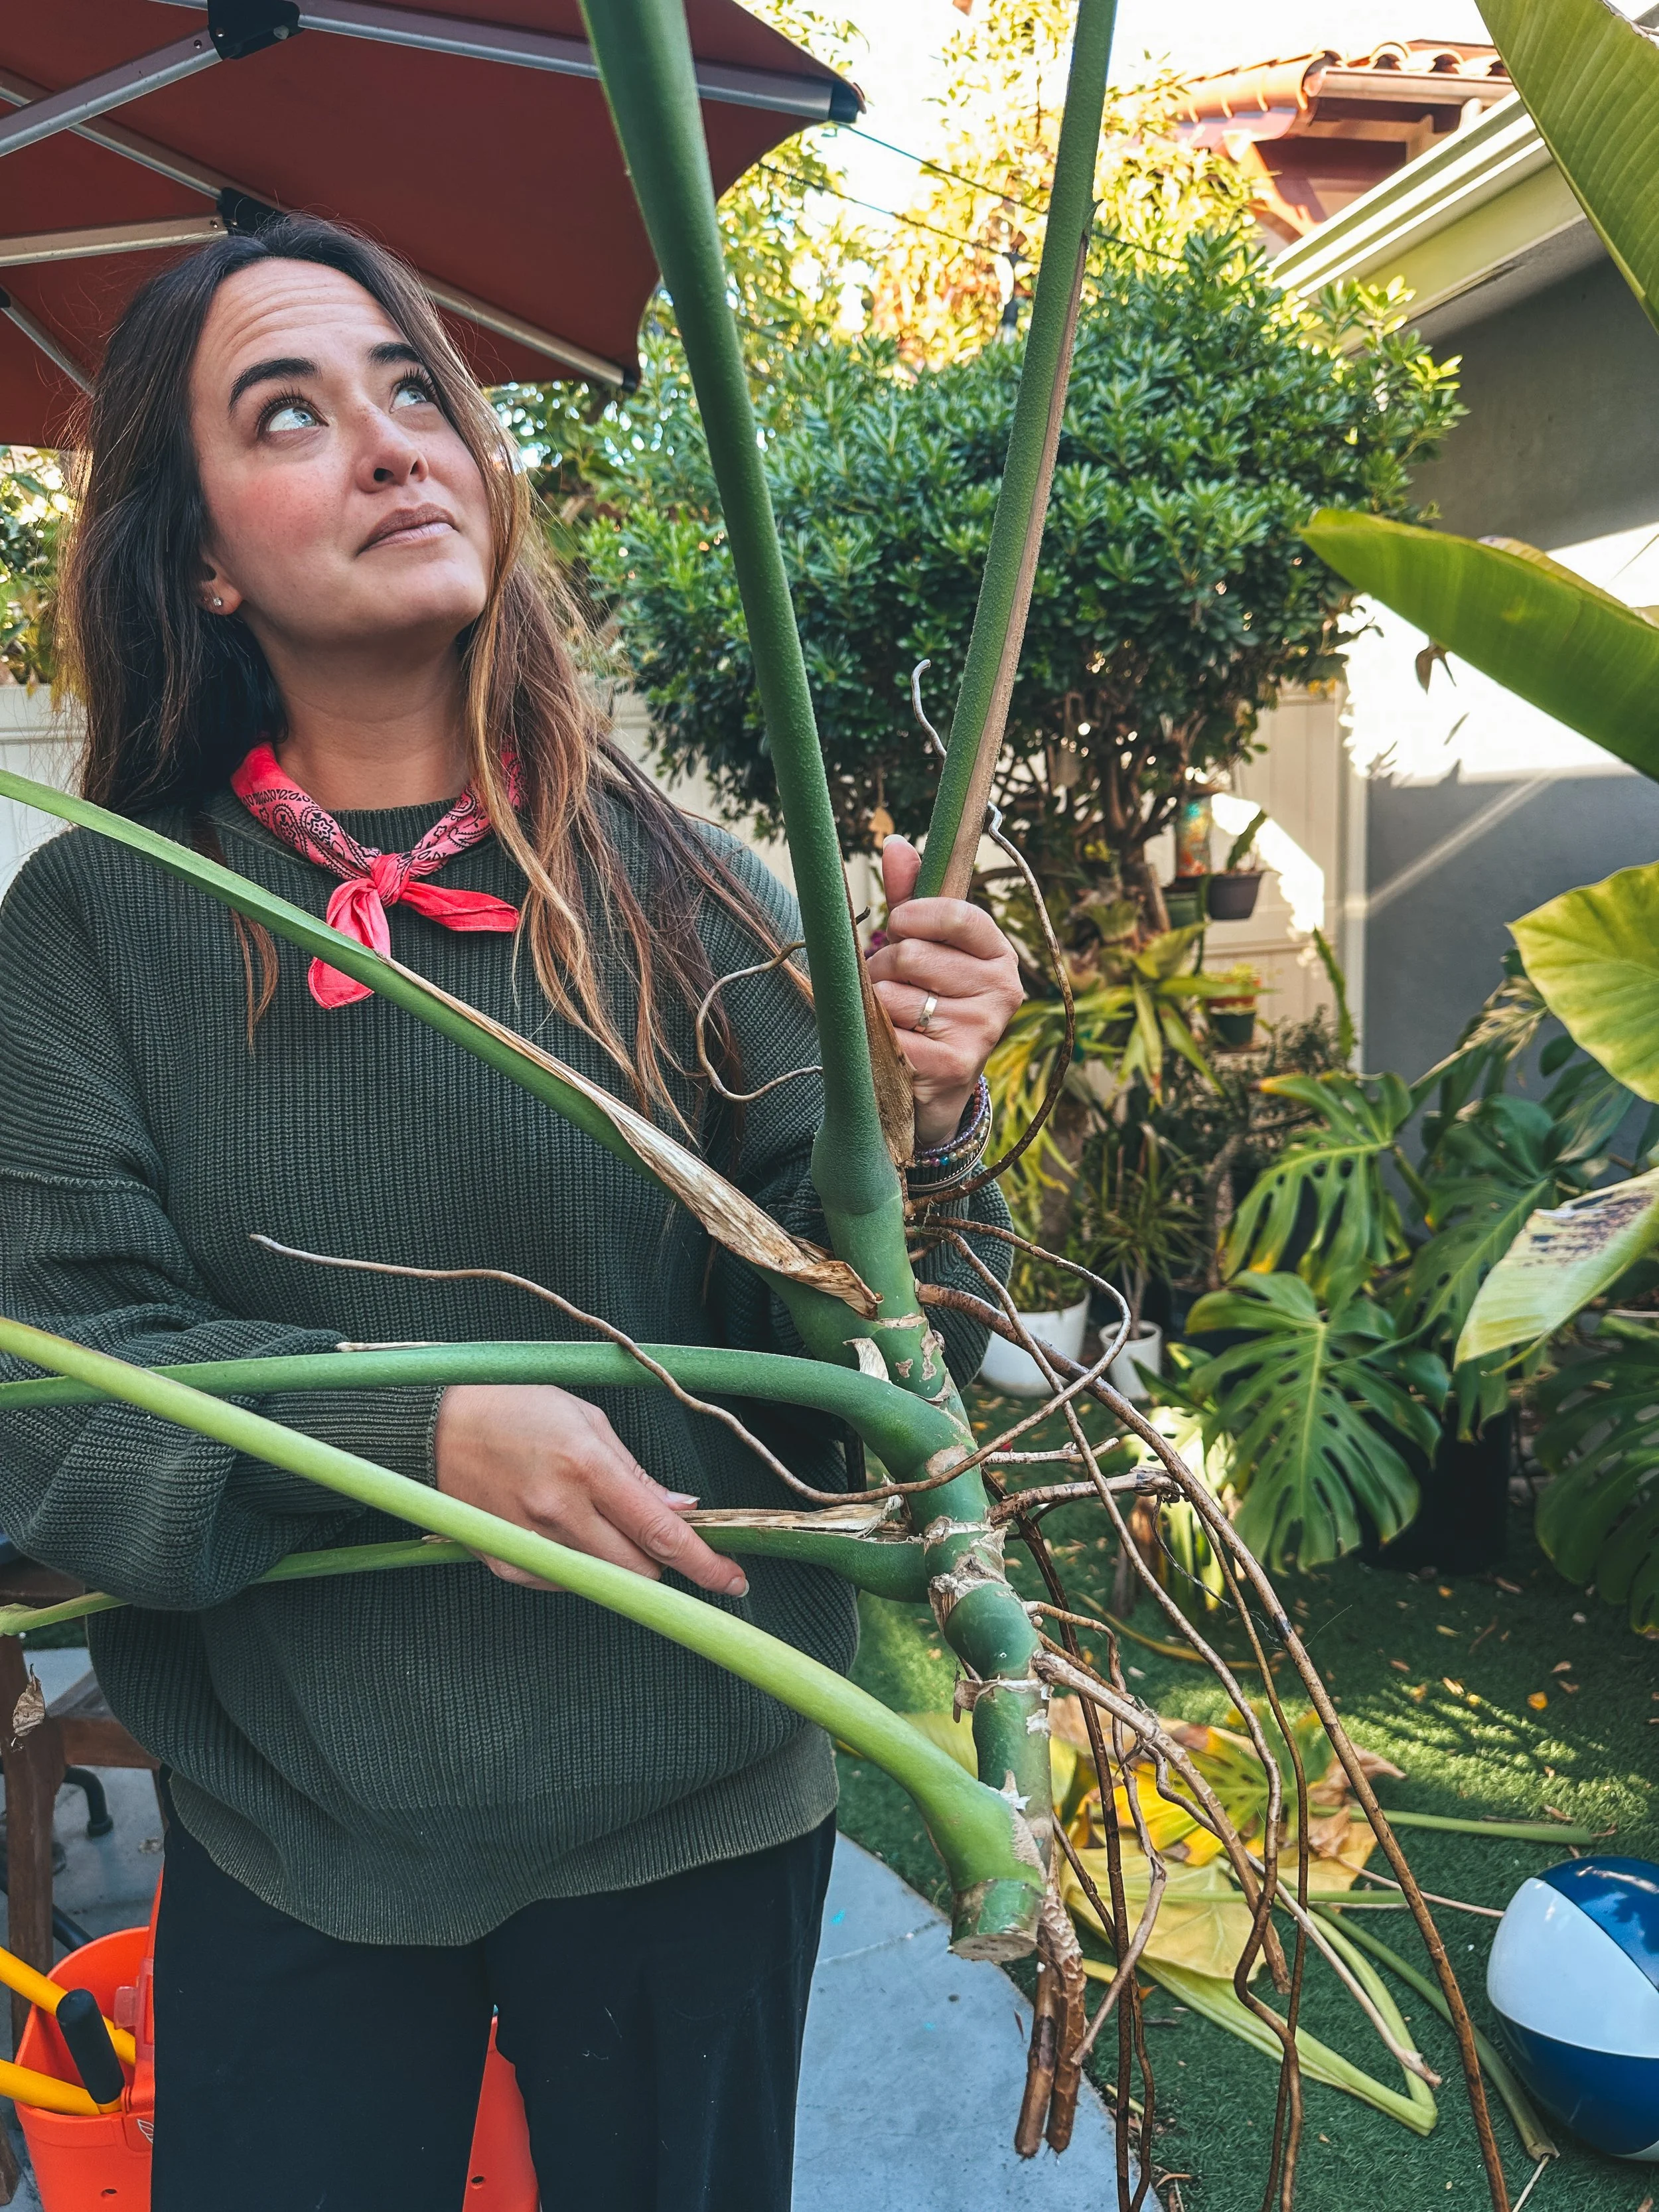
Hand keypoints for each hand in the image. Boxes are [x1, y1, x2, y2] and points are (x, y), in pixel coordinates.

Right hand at [434, 1384, 746, 1598]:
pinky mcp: (507, 1564)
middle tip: (653, 1533)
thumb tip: (681, 1510)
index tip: (733, 1580)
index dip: (704, 1563)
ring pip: (604, 1580)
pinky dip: (580, 1563)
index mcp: (587, 1467)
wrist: (436, 1430)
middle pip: (639, 1569)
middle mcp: (560, 1510)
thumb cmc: (515, 1411)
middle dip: (659, 1560)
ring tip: (595, 1516)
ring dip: (618, 1560)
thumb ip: (636, 1474)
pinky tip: (563, 1527)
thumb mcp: (586, 1420)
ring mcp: (531, 1542)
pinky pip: (566, 1580)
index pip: (661, 1532)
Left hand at [866, 836, 1023, 1150]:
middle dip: (884, 968)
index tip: (897, 924)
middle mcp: (1003, 989)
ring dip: (877, 1006)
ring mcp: (983, 1028)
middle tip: (892, 985)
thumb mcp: (927, 946)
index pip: (956, 914)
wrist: (939, 1084)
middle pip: (911, 954)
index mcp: (1000, 952)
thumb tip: (895, 843)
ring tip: (895, 1018)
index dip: (913, 915)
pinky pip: (891, 1035)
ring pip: (893, 996)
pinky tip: (894, 1047)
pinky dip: (879, 1040)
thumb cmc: (930, 1000)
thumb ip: (911, 896)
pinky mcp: (956, 1064)